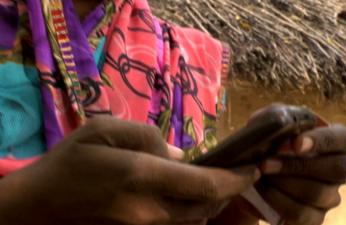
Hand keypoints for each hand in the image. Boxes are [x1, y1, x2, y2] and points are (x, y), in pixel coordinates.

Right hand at [0, 117, 258, 224]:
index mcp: (142, 177)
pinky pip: (179, 224)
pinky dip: (196, 211)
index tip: (254, 167)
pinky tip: (197, 196)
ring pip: (196, 219)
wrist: (42, 202)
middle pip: (207, 207)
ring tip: (226, 181)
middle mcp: (150, 209)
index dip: (235, 178)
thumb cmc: (71, 159)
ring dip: (216, 202)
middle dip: (231, 191)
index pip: (205, 184)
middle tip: (246, 172)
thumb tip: (180, 155)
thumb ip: (147, 137)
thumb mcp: (104, 129)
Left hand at [209, 107, 345, 224]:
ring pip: (318, 193)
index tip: (295, 143)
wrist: (250, 173)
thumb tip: (282, 120)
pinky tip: (261, 189)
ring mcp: (329, 196)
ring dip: (283, 183)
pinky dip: (276, 200)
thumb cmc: (268, 143)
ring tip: (259, 174)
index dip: (324, 141)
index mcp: (335, 142)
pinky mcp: (314, 217)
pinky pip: (302, 214)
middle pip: (339, 169)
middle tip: (266, 162)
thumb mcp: (270, 121)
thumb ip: (277, 114)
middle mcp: (339, 170)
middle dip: (298, 165)